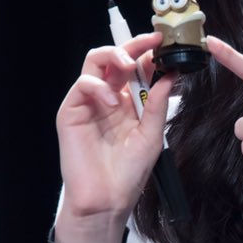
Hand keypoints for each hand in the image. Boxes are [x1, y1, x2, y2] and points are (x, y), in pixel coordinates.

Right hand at [55, 32, 174, 242]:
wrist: (107, 199)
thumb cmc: (129, 173)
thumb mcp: (152, 135)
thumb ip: (159, 104)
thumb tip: (170, 74)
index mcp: (129, 103)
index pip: (136, 68)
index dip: (149, 53)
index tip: (167, 43)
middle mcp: (108, 98)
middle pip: (114, 58)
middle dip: (132, 45)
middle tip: (150, 43)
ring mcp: (88, 103)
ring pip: (95, 62)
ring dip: (114, 56)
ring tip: (130, 65)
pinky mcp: (71, 111)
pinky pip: (83, 84)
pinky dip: (99, 87)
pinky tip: (113, 103)